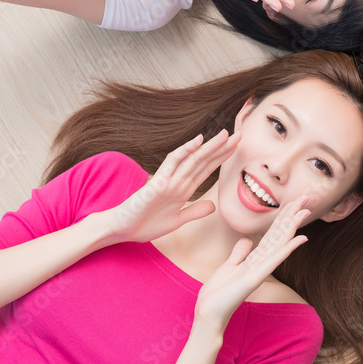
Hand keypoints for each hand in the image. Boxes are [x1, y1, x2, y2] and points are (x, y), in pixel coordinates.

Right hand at [104, 131, 238, 244]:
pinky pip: (173, 163)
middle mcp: (178, 181)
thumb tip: (214, 206)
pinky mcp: (157, 183)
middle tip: (240, 135)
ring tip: (225, 134)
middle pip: (203, 161)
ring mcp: (168, 180)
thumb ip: (194, 212)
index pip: (206, 170)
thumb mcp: (177, 221)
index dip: (222, 158)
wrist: (122, 229)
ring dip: (209, 147)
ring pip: (192, 159)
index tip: (236, 147)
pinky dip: (185, 151)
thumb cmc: (145, 223)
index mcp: (183, 189)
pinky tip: (198, 140)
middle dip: (221, 148)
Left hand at [192, 196, 309, 323]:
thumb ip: (240, 253)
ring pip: (280, 243)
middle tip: (305, 198)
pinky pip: (274, 259)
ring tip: (305, 210)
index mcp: (255, 259)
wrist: (209, 313)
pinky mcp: (255, 277)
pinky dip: (288, 248)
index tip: (292, 202)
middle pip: (279, 234)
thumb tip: (247, 239)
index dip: (282, 217)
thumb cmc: (218, 293)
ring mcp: (260, 270)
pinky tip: (300, 238)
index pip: (272, 234)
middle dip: (291, 215)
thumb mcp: (229, 266)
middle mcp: (261, 263)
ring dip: (293, 226)